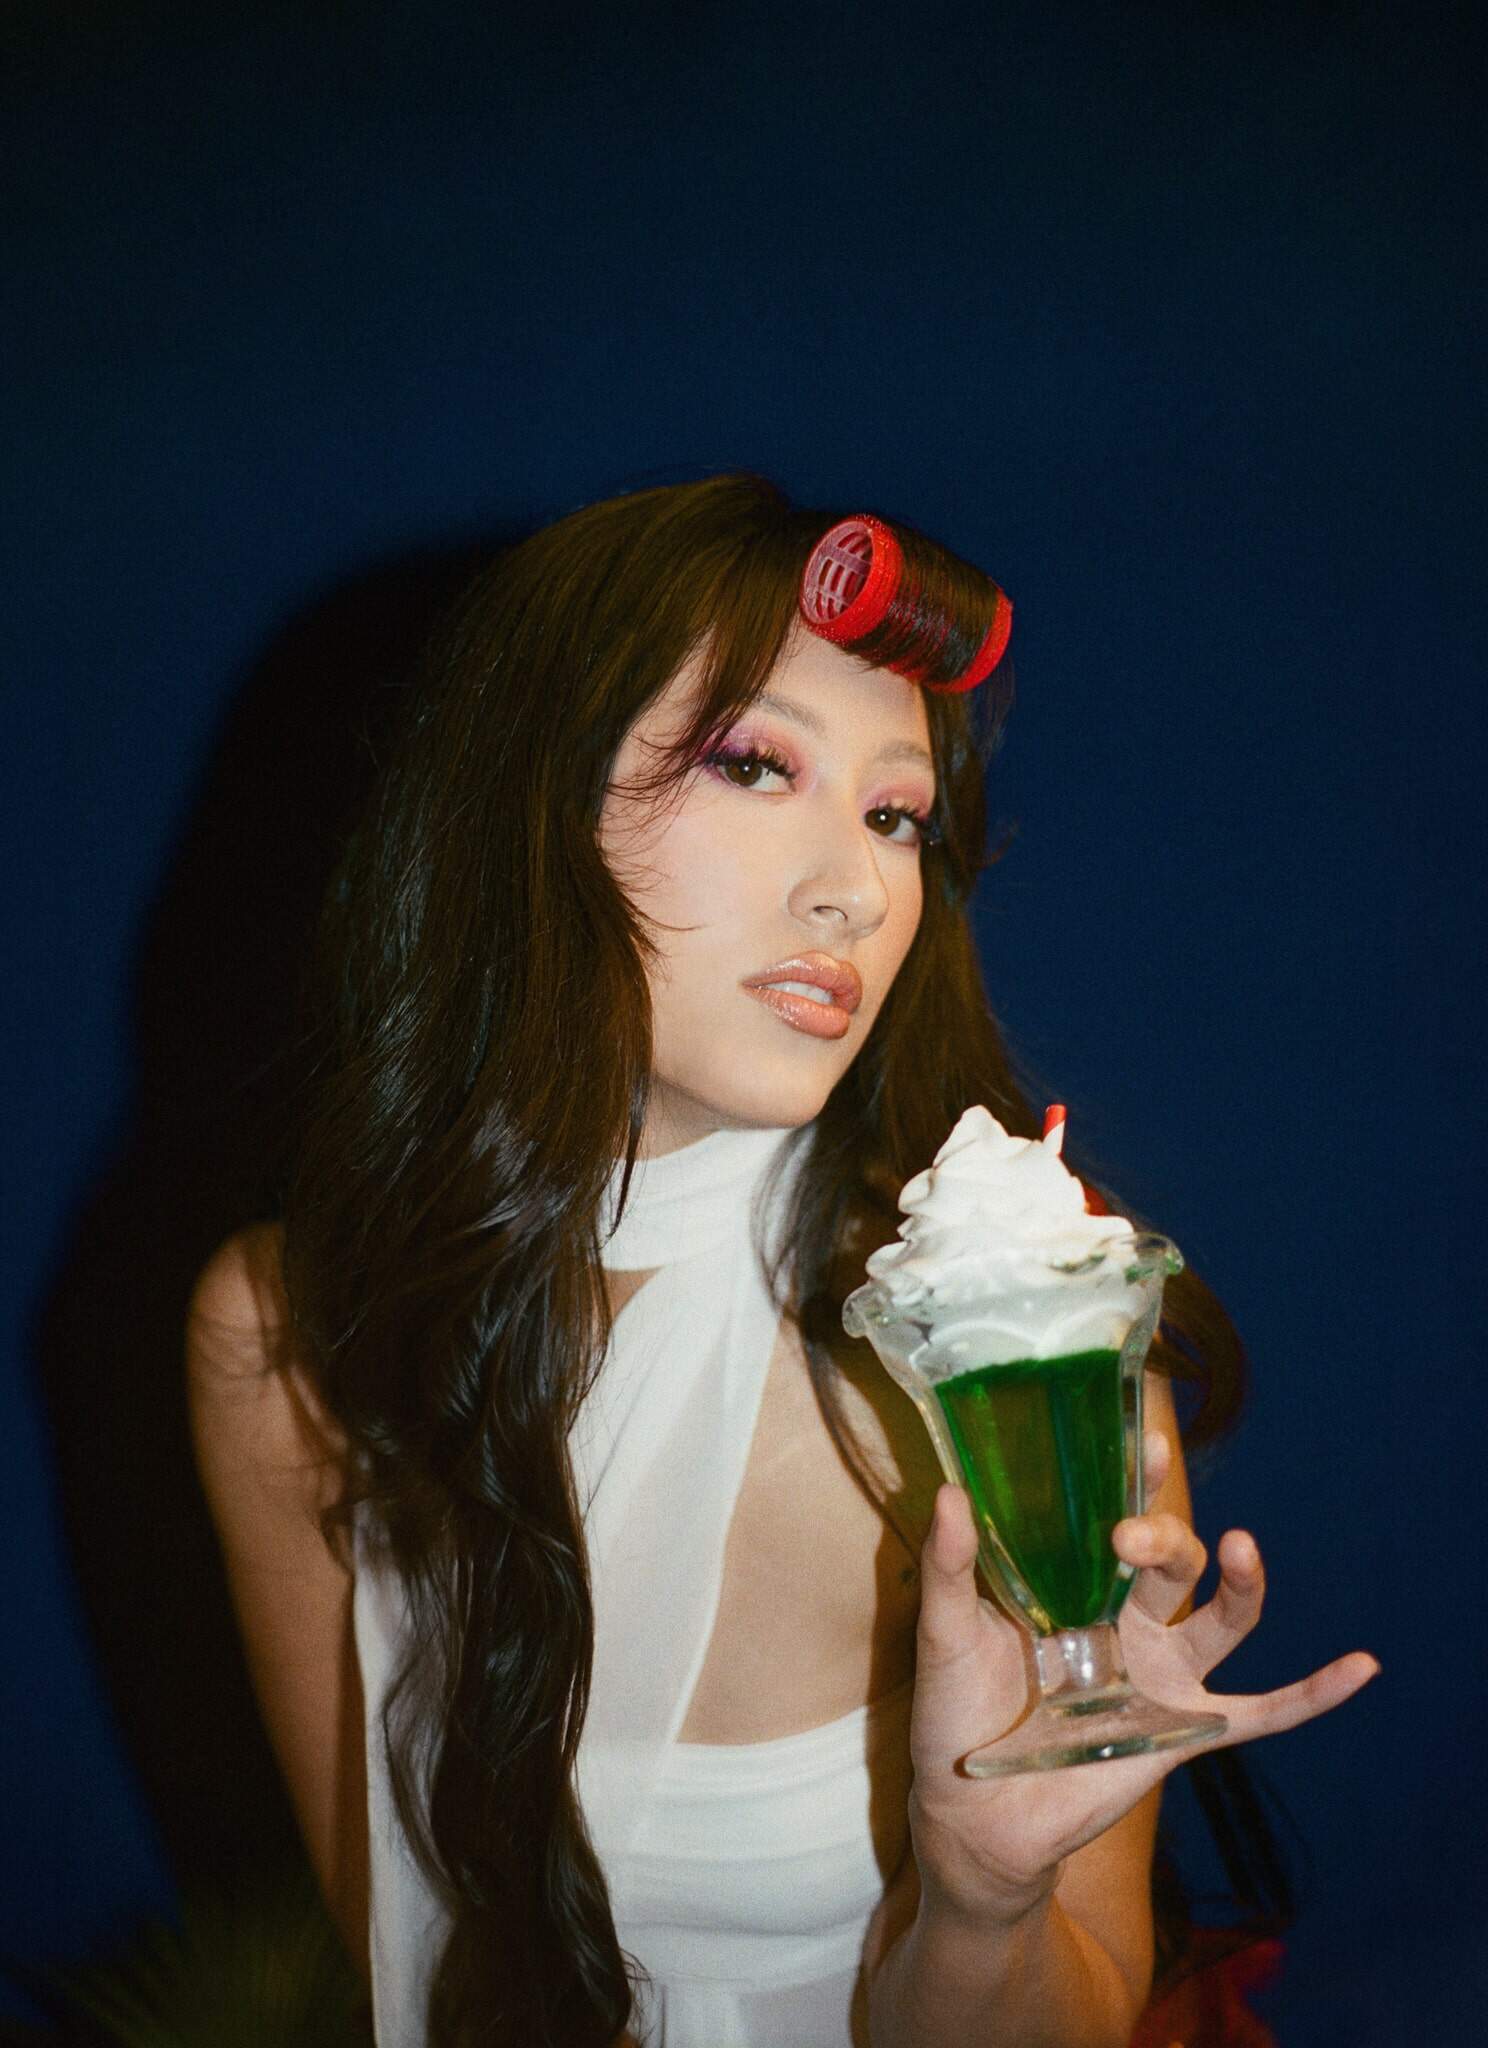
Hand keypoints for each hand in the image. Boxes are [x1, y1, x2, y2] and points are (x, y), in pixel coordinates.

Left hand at [905, 1433, 1378, 1921]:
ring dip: (1244, 1586)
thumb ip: (949, 1567)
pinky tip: (1360, 1666)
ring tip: (1245, 1549)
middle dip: (1163, 1537)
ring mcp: (1161, 1675)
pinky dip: (1313, 1694)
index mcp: (1076, 1585)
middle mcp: (1128, 1620)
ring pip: (1222, 1621)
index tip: (1145, 1440)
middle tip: (1127, 1535)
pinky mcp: (1182, 1733)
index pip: (1117, 1517)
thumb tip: (950, 1493)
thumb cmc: (955, 1714)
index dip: (1137, 1479)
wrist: (971, 1812)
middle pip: (1172, 1562)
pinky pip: (1261, 1712)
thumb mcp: (944, 1633)